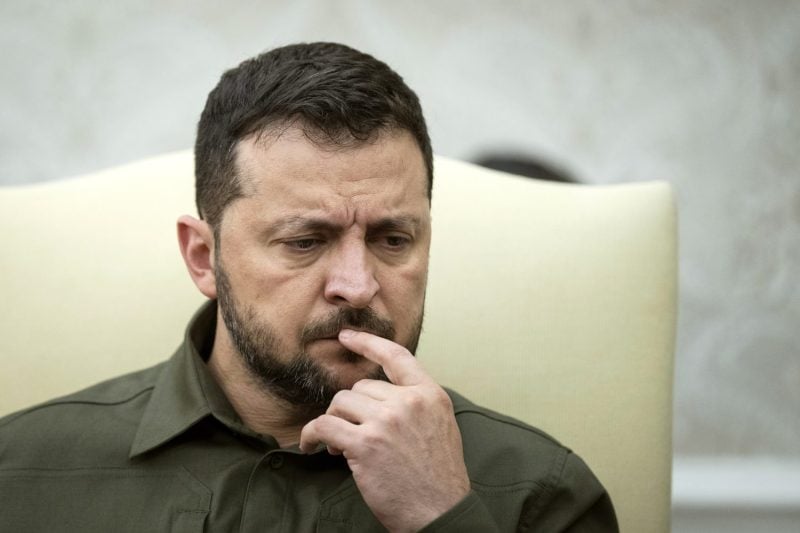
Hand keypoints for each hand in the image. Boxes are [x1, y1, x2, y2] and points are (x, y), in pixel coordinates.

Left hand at [299, 329, 470, 531]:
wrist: (441, 512)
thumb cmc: (438, 477)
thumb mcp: (440, 426)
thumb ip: (416, 404)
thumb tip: (381, 395)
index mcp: (430, 395)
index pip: (396, 356)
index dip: (368, 343)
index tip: (346, 336)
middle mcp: (408, 402)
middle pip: (361, 386)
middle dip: (351, 410)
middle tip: (352, 434)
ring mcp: (386, 422)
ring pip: (340, 404)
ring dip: (334, 423)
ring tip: (340, 446)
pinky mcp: (365, 444)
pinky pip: (324, 426)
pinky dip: (311, 436)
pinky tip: (311, 446)